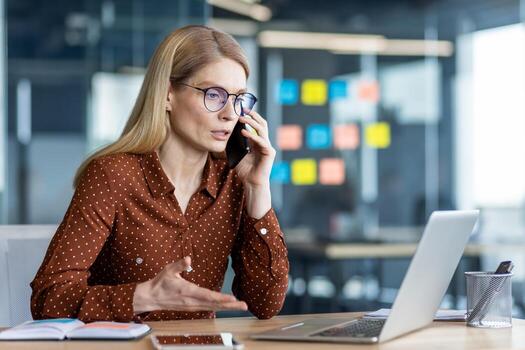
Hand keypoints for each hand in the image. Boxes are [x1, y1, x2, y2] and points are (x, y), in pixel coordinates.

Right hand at [132, 257, 247, 313]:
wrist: (151, 298)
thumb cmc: (160, 283)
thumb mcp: (168, 270)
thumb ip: (179, 265)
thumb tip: (188, 259)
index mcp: (187, 291)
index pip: (207, 295)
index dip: (220, 298)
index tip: (232, 299)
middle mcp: (192, 301)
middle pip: (214, 304)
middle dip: (230, 306)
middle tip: (245, 305)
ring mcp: (193, 306)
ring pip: (213, 308)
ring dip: (228, 307)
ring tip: (241, 306)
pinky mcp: (193, 307)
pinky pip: (209, 308)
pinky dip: (220, 307)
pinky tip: (228, 306)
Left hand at [234, 109, 274, 187]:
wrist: (252, 183)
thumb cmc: (245, 171)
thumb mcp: (237, 154)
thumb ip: (234, 144)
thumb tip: (225, 134)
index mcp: (258, 142)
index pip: (256, 125)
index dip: (250, 117)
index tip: (240, 110)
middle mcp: (264, 142)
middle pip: (262, 124)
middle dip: (253, 115)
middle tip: (243, 109)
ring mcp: (268, 147)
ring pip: (262, 129)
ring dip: (252, 122)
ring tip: (242, 118)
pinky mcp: (269, 153)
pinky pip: (261, 141)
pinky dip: (252, 136)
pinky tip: (243, 132)